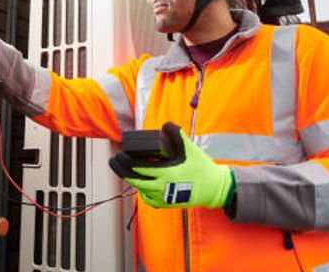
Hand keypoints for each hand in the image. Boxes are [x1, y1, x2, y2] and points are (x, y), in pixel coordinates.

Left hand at [110, 122, 233, 208]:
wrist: (214, 189)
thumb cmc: (202, 169)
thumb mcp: (190, 149)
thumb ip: (178, 134)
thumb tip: (166, 124)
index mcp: (166, 174)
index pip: (140, 168)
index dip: (127, 161)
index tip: (119, 154)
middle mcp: (161, 188)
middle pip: (135, 180)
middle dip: (121, 170)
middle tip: (113, 161)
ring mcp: (162, 198)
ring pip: (139, 189)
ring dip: (130, 179)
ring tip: (122, 169)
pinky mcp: (165, 204)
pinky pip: (147, 199)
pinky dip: (141, 190)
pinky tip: (139, 183)